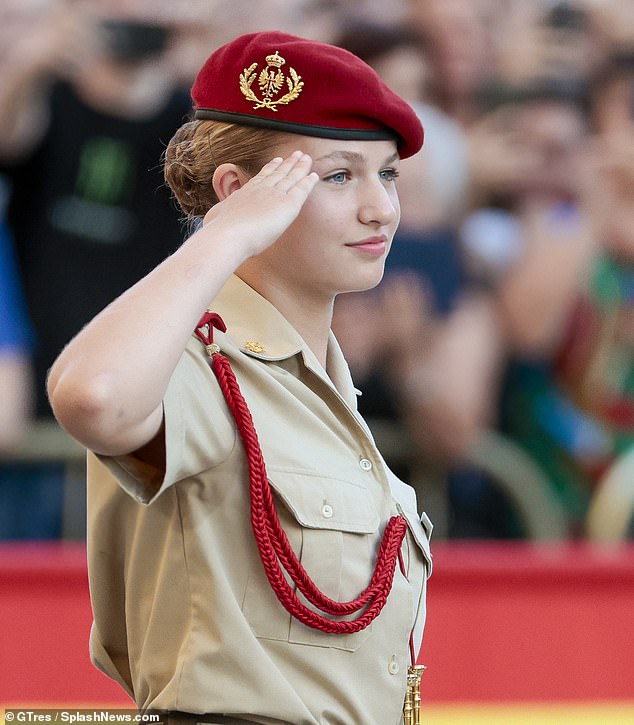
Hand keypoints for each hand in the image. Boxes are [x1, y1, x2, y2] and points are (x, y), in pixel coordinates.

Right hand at [202, 151, 318, 260]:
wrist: (227, 235)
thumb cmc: (218, 231)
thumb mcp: (216, 217)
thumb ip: (222, 214)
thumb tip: (217, 216)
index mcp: (245, 192)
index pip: (261, 177)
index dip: (271, 168)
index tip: (277, 160)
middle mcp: (261, 189)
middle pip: (278, 173)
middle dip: (288, 163)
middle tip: (296, 154)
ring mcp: (275, 195)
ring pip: (291, 177)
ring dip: (300, 167)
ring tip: (306, 158)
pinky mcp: (287, 204)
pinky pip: (301, 190)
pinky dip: (308, 182)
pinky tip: (314, 176)